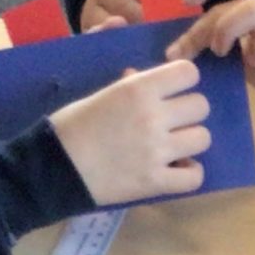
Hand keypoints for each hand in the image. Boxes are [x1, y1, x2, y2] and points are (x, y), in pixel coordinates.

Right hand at [46, 60, 208, 205]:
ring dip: (189, 141)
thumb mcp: (99, 96)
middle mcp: (153, 117)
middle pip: (201, 106)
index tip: (172, 90)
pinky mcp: (156, 182)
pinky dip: (189, 173)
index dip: (183, 80)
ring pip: (203, 138)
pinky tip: (174, 169)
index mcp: (138, 89)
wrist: (52, 169)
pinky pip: (195, 176)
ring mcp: (157, 151)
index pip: (188, 72)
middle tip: (171, 121)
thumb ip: (128, 87)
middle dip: (188, 112)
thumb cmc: (69, 127)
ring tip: (172, 147)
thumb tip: (141, 77)